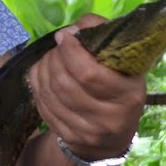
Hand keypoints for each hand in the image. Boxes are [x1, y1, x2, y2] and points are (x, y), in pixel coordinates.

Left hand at [26, 15, 146, 164]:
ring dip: (43, 68)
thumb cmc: (120, 88)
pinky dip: (38, 84)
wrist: (112, 137)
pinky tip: (44, 74)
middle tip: (58, 46)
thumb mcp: (124, 63)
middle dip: (54, 57)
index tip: (64, 35)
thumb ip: (103, 35)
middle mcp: (108, 118)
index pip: (88, 73)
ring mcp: (86, 132)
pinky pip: (42, 104)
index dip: (70, 51)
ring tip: (50, 57)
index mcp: (128, 96)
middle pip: (64, 83)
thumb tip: (74, 28)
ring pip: (49, 93)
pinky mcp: (67, 137)